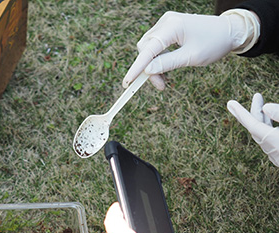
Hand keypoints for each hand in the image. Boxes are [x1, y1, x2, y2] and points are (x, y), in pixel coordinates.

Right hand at [123, 11, 252, 89]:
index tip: (127, 82)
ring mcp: (166, 23)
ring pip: (149, 49)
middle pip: (146, 49)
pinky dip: (158, 59)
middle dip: (149, 69)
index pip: (148, 49)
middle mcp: (166, 22)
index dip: (137, 67)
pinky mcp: (168, 28)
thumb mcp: (191, 57)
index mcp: (173, 26)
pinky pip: (155, 46)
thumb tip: (147, 71)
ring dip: (153, 66)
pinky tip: (165, 69)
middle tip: (161, 86)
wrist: (229, 31)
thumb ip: (168, 63)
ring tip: (165, 81)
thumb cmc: (214, 43)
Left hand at [227, 93, 278, 165]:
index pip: (252, 124)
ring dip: (262, 119)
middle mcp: (271, 150)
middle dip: (252, 111)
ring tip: (262, 104)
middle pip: (256, 128)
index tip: (230, 103)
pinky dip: (267, 128)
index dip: (241, 113)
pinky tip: (269, 121)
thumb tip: (265, 106)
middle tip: (253, 96)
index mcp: (273, 141)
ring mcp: (276, 156)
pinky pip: (270, 140)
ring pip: (263, 134)